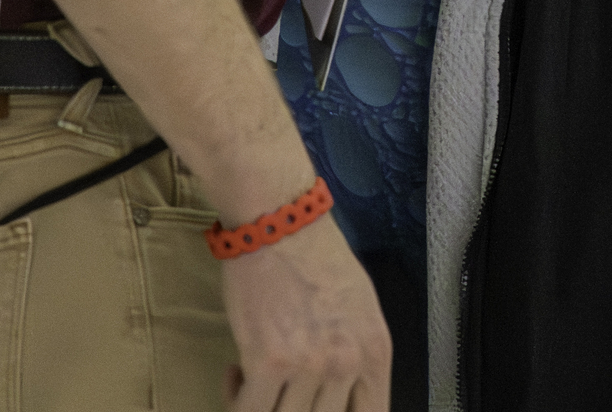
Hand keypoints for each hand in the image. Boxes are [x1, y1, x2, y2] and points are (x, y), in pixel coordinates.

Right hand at [221, 214, 390, 411]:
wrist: (277, 218)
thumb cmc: (315, 254)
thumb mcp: (360, 307)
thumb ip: (358, 355)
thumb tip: (345, 395)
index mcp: (375, 351)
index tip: (314, 406)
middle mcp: (346, 364)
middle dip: (297, 408)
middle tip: (281, 391)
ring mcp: (308, 365)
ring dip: (266, 406)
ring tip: (257, 382)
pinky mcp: (266, 361)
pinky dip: (236, 401)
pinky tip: (236, 375)